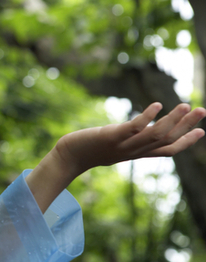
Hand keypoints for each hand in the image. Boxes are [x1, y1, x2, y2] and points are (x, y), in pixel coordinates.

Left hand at [26, 102, 205, 212]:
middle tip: (202, 110)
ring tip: (186, 105)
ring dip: (172, 121)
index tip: (201, 131)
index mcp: (136, 153)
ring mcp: (123, 146)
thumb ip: (132, 139)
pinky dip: (147, 117)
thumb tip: (144, 129)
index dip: (185, 142)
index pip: (166, 150)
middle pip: (165, 141)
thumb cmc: (91, 149)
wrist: (68, 157)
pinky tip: (156, 105)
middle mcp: (133, 152)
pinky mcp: (111, 138)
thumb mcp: (116, 146)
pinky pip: (132, 129)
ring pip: (154, 135)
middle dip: (185, 126)